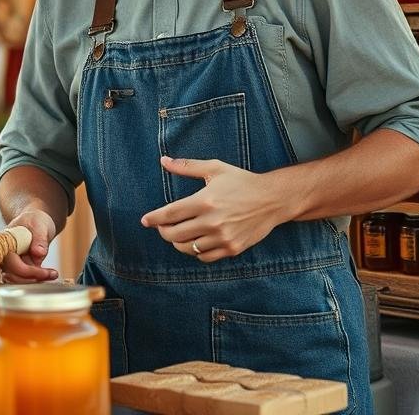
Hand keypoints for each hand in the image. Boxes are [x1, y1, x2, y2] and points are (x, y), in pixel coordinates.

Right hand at [1, 209, 58, 282]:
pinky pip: (26, 278)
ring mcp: (12, 262)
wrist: (36, 221)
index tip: (44, 272)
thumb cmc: (34, 219)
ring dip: (36, 280)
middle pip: (12, 275)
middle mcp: (6, 254)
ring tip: (53, 274)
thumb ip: (39, 238)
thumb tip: (38, 254)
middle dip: (32, 279)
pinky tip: (51, 274)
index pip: (11, 263)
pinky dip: (38, 279)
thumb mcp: (39, 224)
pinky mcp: (21, 267)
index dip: (27, 271)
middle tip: (52, 274)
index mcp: (6, 243)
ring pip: (18, 279)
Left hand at [141, 156, 288, 262]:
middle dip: (163, 231)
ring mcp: (223, 238)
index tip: (145, 220)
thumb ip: (187, 166)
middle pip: (174, 235)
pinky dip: (195, 251)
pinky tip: (195, 242)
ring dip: (177, 242)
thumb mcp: (215, 169)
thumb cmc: (242, 181)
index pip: (169, 214)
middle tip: (161, 226)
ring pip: (187, 248)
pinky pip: (204, 257)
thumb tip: (163, 161)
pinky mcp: (232, 248)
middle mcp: (212, 222)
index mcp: (205, 201)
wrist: (273, 199)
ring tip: (176, 234)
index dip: (154, 219)